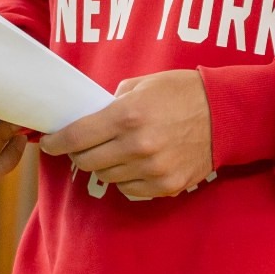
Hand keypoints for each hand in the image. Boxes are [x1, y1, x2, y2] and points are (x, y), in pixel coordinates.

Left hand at [39, 71, 213, 200]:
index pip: (77, 137)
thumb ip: (113, 103)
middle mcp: (137, 146)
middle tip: (79, 146)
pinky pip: (130, 189)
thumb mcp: (143, 85)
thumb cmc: (183, 92)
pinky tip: (132, 163)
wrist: (225, 113)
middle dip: (78, 153)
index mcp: (127, 116)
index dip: (57, 142)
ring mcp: (152, 170)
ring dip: (103, 166)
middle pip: (87, 161)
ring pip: (107, 177)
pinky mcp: (166, 186)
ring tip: (111, 152)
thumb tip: (90, 118)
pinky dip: (125, 178)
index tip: (49, 143)